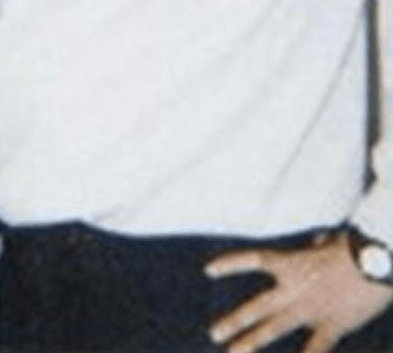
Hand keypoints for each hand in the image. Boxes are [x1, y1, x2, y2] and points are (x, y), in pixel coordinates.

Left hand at [206, 232, 392, 352]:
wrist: (378, 260)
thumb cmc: (356, 247)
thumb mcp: (329, 243)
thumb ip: (315, 247)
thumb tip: (316, 244)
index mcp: (291, 264)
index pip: (253, 260)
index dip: (230, 264)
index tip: (208, 270)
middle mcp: (294, 288)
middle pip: (257, 306)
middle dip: (235, 321)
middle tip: (214, 333)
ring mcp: (310, 308)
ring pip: (274, 327)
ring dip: (252, 340)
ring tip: (231, 351)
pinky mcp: (333, 323)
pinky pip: (316, 346)